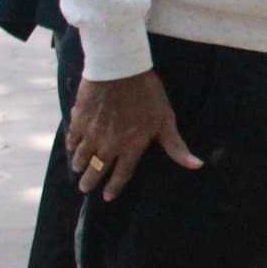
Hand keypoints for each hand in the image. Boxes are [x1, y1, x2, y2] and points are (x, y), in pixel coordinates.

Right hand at [68, 71, 201, 201]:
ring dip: (80, 164)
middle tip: (84, 188)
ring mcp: (91, 133)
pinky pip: (72, 137)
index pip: (121, 174)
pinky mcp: (79, 119)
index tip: (107, 196)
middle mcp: (108, 145)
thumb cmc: (147, 94)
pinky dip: (71, 144)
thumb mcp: (166, 120)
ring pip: (82, 155)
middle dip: (90, 181)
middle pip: (97, 169)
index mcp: (130, 147)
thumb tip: (195, 165)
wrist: (119, 70)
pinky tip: (71, 147)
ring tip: (77, 170)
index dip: (114, 186)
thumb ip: (176, 146)